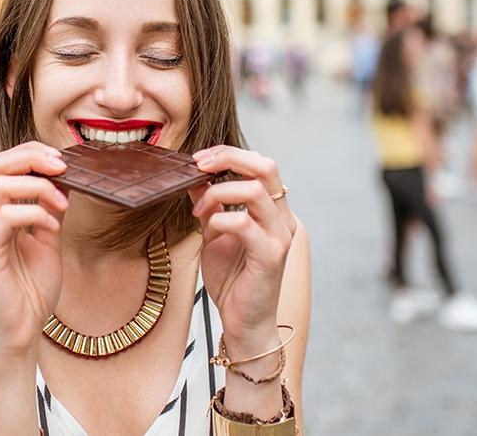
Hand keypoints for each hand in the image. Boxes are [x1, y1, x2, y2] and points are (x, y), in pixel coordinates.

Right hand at [0, 141, 68, 356]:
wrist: (22, 331)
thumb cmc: (31, 290)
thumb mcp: (48, 239)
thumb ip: (51, 209)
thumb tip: (64, 178)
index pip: (4, 164)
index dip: (31, 153)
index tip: (62, 159)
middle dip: (32, 156)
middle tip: (62, 165)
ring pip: (0, 185)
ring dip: (38, 186)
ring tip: (61, 204)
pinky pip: (7, 217)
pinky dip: (35, 213)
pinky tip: (52, 227)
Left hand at [190, 146, 296, 353]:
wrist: (244, 322)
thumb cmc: (232, 280)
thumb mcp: (214, 233)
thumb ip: (210, 204)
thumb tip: (194, 176)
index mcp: (273, 210)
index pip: (261, 164)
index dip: (229, 153)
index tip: (199, 159)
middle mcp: (282, 218)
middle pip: (266, 166)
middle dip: (229, 158)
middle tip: (199, 165)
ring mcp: (280, 236)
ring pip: (255, 190)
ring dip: (218, 192)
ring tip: (199, 211)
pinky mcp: (271, 255)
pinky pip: (244, 223)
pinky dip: (220, 219)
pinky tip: (208, 230)